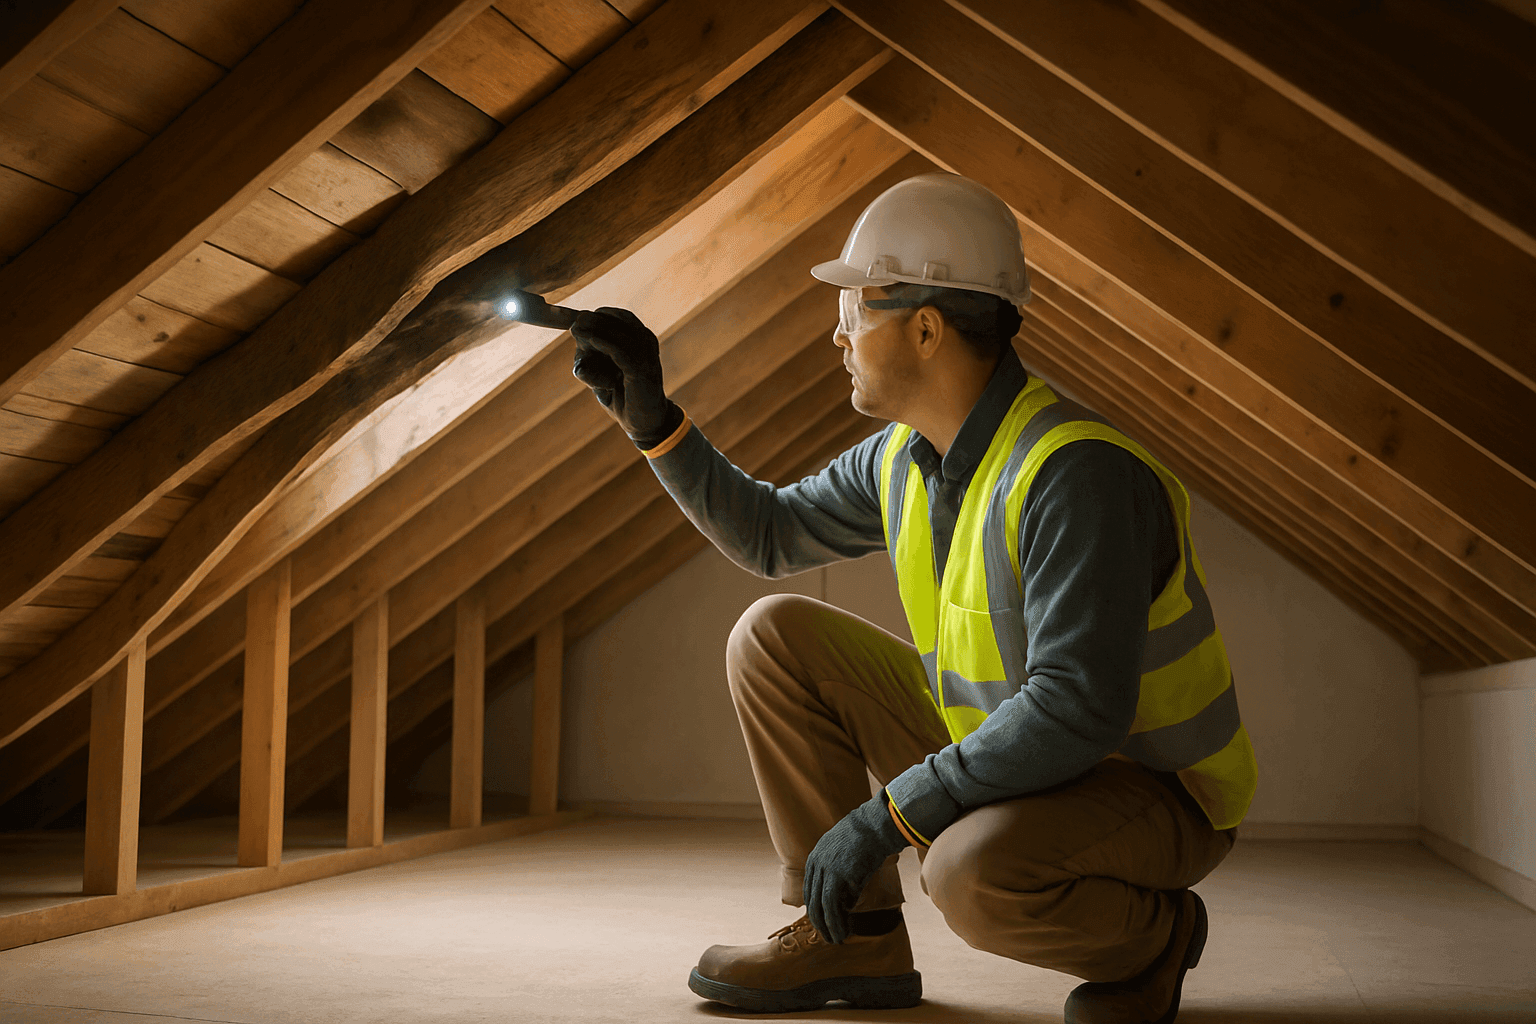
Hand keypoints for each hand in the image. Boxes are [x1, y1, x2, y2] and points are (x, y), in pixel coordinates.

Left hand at [570, 306, 682, 449]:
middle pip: (622, 320)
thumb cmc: (626, 400)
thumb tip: (574, 361)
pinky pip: (619, 351)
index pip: (623, 318)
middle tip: (575, 322)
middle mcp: (648, 346)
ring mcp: (646, 357)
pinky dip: (602, 342)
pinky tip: (587, 340)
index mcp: (644, 342)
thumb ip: (591, 368)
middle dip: (596, 319)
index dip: (601, 315)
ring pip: (620, 332)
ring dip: (596, 328)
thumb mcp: (604, 380)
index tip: (579, 319)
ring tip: (576, 328)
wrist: (646, 424)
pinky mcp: (640, 371)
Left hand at [803, 793, 909, 944]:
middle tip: (828, 937)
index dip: (815, 908)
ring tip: (837, 939)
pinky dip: (837, 921)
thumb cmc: (866, 838)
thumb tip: (845, 899)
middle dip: (819, 922)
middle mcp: (816, 863)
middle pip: (812, 900)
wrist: (876, 825)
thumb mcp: (844, 851)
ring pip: (821, 905)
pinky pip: (834, 904)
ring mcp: (826, 869)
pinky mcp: (838, 875)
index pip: (810, 889)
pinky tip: (844, 930)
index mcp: (815, 857)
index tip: (823, 923)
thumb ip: (838, 870)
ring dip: (828, 926)